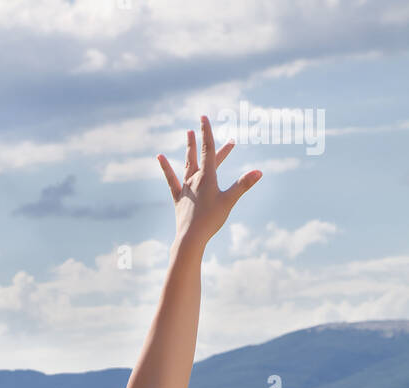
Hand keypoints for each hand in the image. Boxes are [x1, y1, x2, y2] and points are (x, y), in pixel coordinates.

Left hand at [157, 114, 261, 248]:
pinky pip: (171, 180)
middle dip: (205, 140)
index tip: (203, 117)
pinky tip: (160, 157)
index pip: (208, 149)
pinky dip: (166, 168)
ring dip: (190, 148)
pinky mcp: (178, 198)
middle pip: (201, 155)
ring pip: (188, 164)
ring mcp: (185, 188)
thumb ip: (243, 185)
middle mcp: (194, 179)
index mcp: (207, 177)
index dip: (206, 132)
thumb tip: (259, 171)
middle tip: (204, 125)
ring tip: (189, 134)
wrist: (190, 238)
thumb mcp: (229, 201)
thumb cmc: (210, 220)